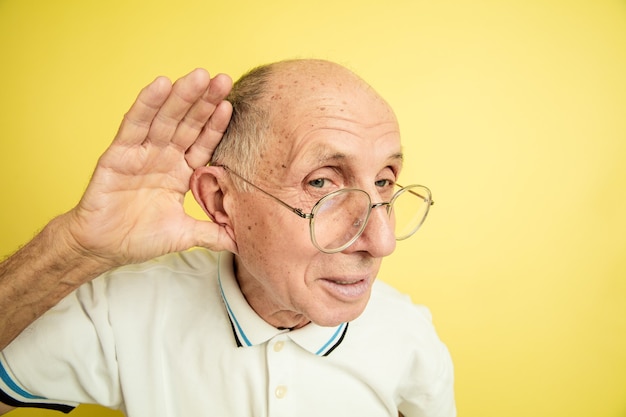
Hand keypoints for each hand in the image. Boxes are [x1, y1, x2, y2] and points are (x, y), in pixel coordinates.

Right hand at [64, 68, 235, 266]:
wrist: (103, 248)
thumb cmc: (140, 238)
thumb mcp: (184, 235)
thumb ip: (213, 234)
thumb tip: (243, 243)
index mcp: (180, 172)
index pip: (203, 143)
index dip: (216, 125)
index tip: (231, 104)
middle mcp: (164, 157)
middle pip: (187, 124)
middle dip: (204, 101)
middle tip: (222, 79)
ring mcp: (142, 153)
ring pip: (165, 119)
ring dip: (181, 96)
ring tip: (198, 76)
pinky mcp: (119, 154)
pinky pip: (135, 125)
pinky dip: (147, 104)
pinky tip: (160, 85)